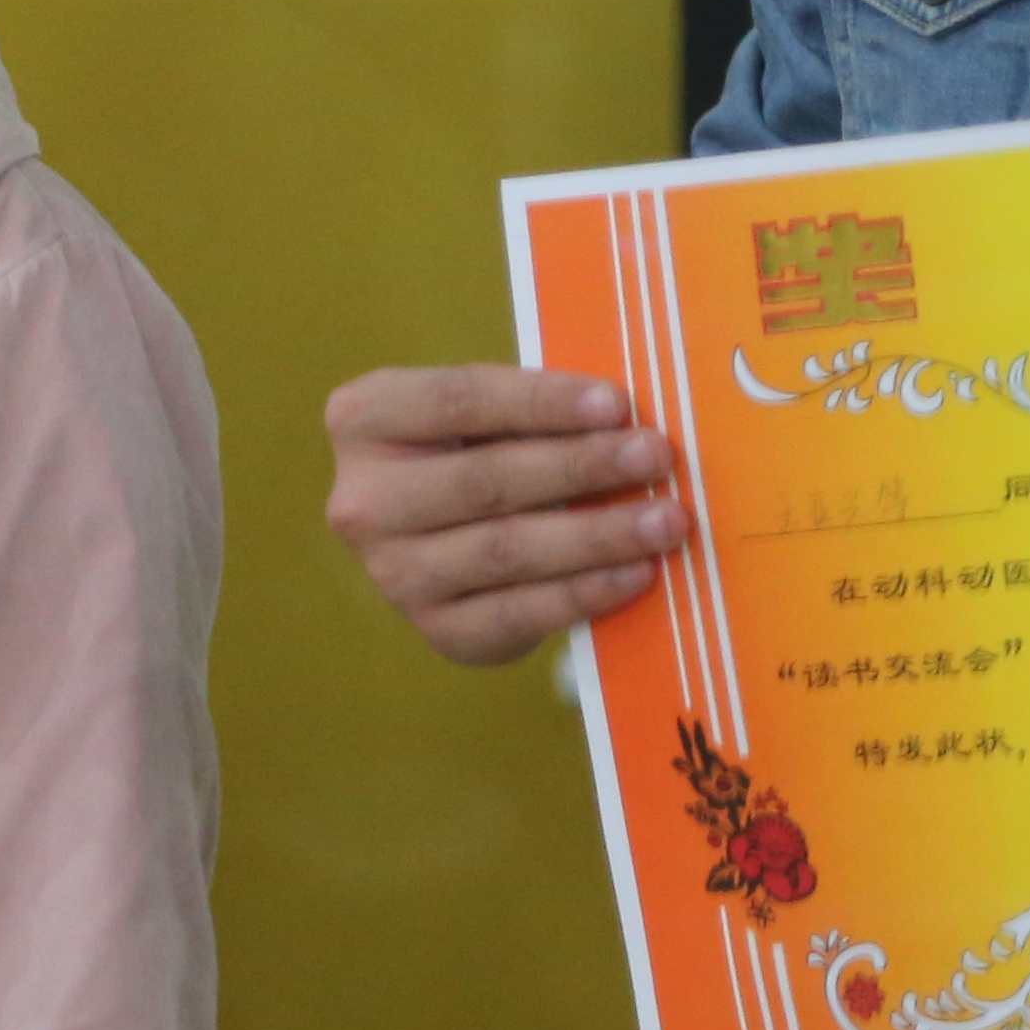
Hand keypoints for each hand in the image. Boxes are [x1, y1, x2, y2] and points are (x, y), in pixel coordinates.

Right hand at [321, 365, 688, 664]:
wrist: (441, 537)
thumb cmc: (477, 449)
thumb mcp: (484, 412)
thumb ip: (537, 408)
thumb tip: (630, 419)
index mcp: (365, 418)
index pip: (459, 401)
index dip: (542, 402)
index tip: (617, 403)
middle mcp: (364, 500)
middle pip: (485, 480)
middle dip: (582, 467)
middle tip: (657, 457)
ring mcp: (393, 572)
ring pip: (505, 550)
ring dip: (597, 535)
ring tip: (666, 521)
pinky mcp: (435, 629)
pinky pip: (517, 613)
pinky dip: (583, 593)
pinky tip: (635, 574)